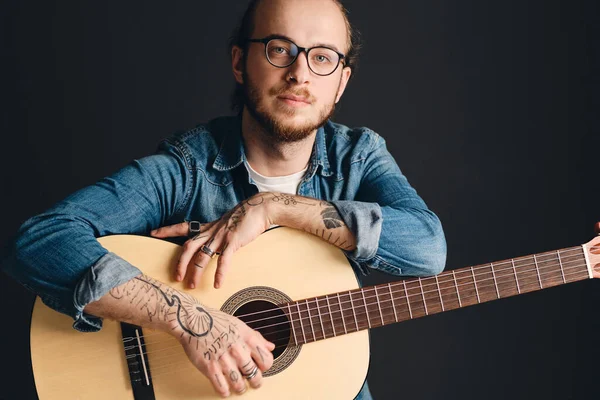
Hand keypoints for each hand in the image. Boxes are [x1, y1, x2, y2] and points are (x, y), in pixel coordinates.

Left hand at [151, 193, 274, 288]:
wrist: (260, 209)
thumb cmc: (244, 217)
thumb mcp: (225, 224)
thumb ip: (217, 234)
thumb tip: (212, 243)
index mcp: (208, 227)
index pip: (183, 227)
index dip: (167, 230)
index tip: (153, 233)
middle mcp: (211, 231)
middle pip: (188, 246)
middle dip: (180, 262)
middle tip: (176, 277)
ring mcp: (221, 236)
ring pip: (202, 256)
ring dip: (196, 272)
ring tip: (192, 285)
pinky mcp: (233, 241)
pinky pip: (223, 259)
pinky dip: (220, 273)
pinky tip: (217, 284)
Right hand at [171, 304, 275, 396]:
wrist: (193, 320)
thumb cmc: (216, 321)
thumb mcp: (241, 326)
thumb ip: (257, 337)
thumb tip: (270, 346)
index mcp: (248, 339)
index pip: (267, 361)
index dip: (265, 366)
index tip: (261, 367)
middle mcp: (238, 350)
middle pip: (255, 376)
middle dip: (255, 382)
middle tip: (253, 382)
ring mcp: (224, 360)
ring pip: (239, 384)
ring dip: (240, 388)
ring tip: (239, 386)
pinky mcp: (210, 368)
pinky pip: (221, 387)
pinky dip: (225, 391)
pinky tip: (225, 388)